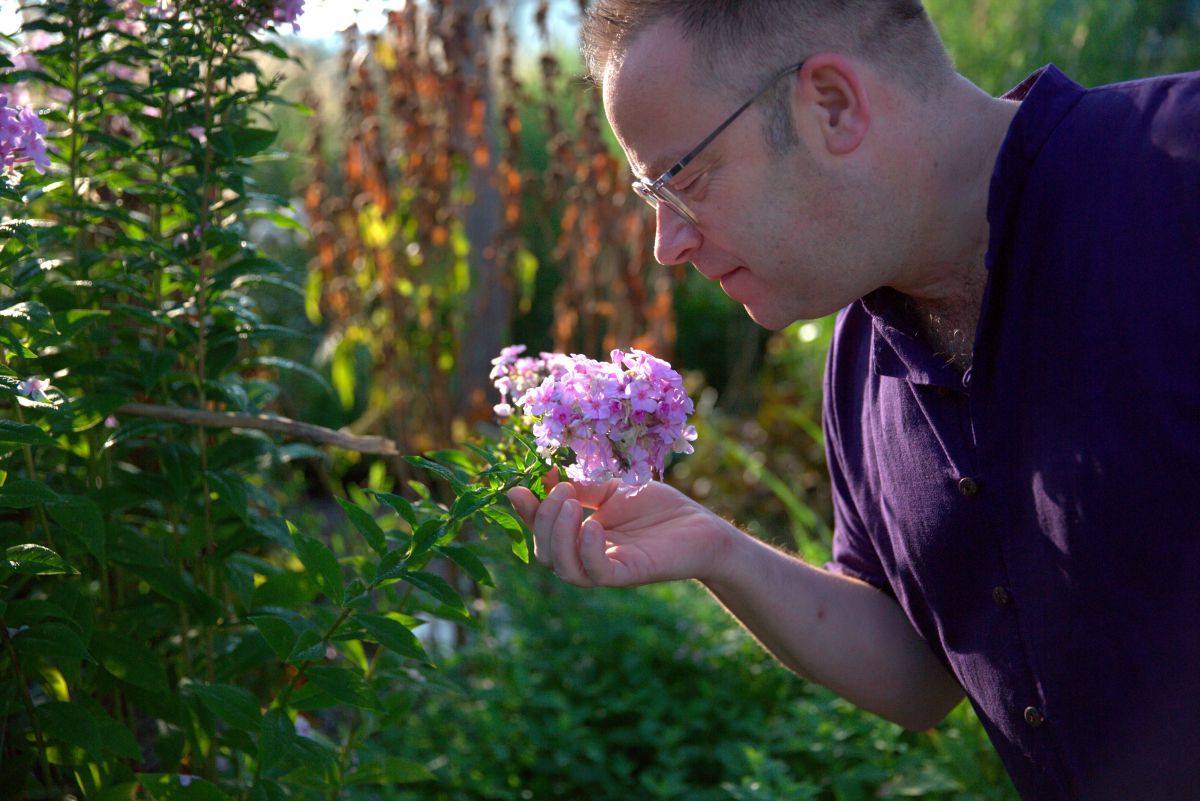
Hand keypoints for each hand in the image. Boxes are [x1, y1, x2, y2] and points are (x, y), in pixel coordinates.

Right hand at [507, 471, 733, 587]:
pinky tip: (594, 525)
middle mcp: (588, 555)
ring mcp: (608, 567)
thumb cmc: (659, 508)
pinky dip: (587, 549)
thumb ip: (582, 486)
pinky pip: (597, 572)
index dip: (528, 513)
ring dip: (558, 536)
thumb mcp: (614, 488)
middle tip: (561, 491)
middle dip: (543, 520)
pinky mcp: (629, 574)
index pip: (543, 530)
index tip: (519, 490)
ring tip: (571, 504)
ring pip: (564, 568)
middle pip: (546, 552)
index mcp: (581, 535)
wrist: (702, 527)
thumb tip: (544, 473)